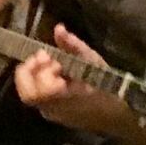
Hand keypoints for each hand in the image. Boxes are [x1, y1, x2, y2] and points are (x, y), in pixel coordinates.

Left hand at [14, 23, 128, 134]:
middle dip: (28, 72)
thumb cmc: (107, 87)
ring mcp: (51, 115)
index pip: (37, 88)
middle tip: (43, 57)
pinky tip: (55, 74)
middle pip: (27, 94)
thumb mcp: (93, 62)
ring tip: (50, 64)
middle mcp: (52, 110)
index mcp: (62, 98)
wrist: (119, 116)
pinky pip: (38, 98)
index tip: (49, 56)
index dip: (39, 69)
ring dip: (34, 76)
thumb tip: (58, 28)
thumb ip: (73, 46)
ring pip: (30, 96)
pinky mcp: (53, 115)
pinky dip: (40, 83)